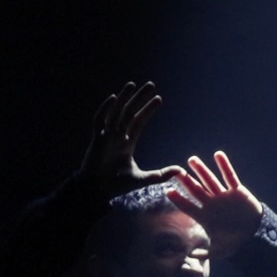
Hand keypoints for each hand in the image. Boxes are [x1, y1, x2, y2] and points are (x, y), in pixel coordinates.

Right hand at [72, 80, 171, 197]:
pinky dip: (105, 109)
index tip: (158, 98)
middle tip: (150, 84)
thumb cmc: (115, 185)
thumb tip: (180, 171)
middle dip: (139, 98)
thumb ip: (160, 175)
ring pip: (116, 112)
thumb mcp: (141, 179)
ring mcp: (106, 137)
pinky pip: (99, 121)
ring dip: (123, 98)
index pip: (139, 121)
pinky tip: (113, 98)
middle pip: (129, 112)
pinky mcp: (96, 140)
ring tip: (132, 84)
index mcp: (127, 143)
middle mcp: (117, 136)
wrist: (96, 191)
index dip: (148, 110)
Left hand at [164, 149, 269, 247]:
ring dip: (201, 170)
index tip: (168, 192)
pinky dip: (224, 166)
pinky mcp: (237, 191)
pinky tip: (218, 155)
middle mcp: (211, 204)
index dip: (179, 200)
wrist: (254, 234)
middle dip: (186, 182)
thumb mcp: (218, 251)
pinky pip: (230, 176)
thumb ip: (205, 253)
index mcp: (204, 216)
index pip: (188, 206)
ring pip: (210, 181)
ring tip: (191, 160)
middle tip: (175, 172)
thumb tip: (190, 256)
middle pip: (196, 190)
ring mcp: (223, 196)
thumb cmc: (234, 242)